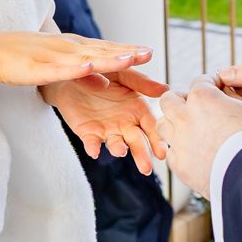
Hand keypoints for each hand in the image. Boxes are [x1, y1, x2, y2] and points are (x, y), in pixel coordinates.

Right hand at [0, 33, 152, 88]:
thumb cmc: (26, 58)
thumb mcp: (60, 65)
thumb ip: (83, 73)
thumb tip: (105, 81)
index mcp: (74, 48)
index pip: (106, 49)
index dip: (128, 52)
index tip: (150, 54)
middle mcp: (69, 48)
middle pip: (102, 51)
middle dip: (127, 54)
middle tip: (150, 55)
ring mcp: (55, 56)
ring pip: (86, 58)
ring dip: (109, 58)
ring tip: (130, 59)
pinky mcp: (39, 67)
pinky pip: (60, 70)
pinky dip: (76, 69)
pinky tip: (90, 68)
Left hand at [46, 72, 167, 174]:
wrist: (75, 73)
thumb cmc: (104, 72)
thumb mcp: (124, 74)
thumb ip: (142, 82)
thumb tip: (167, 90)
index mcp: (138, 109)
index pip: (151, 128)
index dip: (157, 140)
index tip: (162, 153)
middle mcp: (125, 123)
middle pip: (136, 141)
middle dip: (142, 155)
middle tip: (146, 168)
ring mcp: (107, 130)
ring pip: (116, 144)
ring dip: (118, 149)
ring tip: (121, 151)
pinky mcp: (88, 132)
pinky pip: (91, 142)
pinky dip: (93, 147)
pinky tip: (94, 151)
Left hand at [156, 75, 241, 199]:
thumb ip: (231, 97)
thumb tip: (223, 92)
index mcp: (203, 98)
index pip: (200, 82)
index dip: (210, 84)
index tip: (216, 88)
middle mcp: (185, 117)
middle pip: (169, 100)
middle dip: (181, 100)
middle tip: (194, 107)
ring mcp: (179, 141)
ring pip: (163, 125)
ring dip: (173, 124)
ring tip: (188, 130)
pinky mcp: (179, 165)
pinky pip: (171, 153)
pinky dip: (179, 151)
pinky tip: (192, 154)